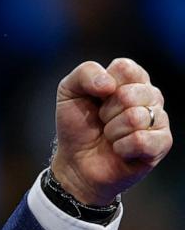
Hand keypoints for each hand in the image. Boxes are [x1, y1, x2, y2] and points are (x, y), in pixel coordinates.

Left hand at [51, 58, 172, 205]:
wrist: (75, 162)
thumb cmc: (77, 126)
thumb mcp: (69, 92)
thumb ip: (85, 72)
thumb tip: (110, 85)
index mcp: (131, 79)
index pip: (125, 68)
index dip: (102, 86)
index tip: (96, 99)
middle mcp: (150, 96)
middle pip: (129, 94)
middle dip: (106, 112)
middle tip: (102, 122)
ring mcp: (159, 119)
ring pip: (135, 118)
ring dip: (112, 131)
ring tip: (110, 136)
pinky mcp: (161, 144)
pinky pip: (141, 140)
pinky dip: (121, 147)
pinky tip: (119, 150)